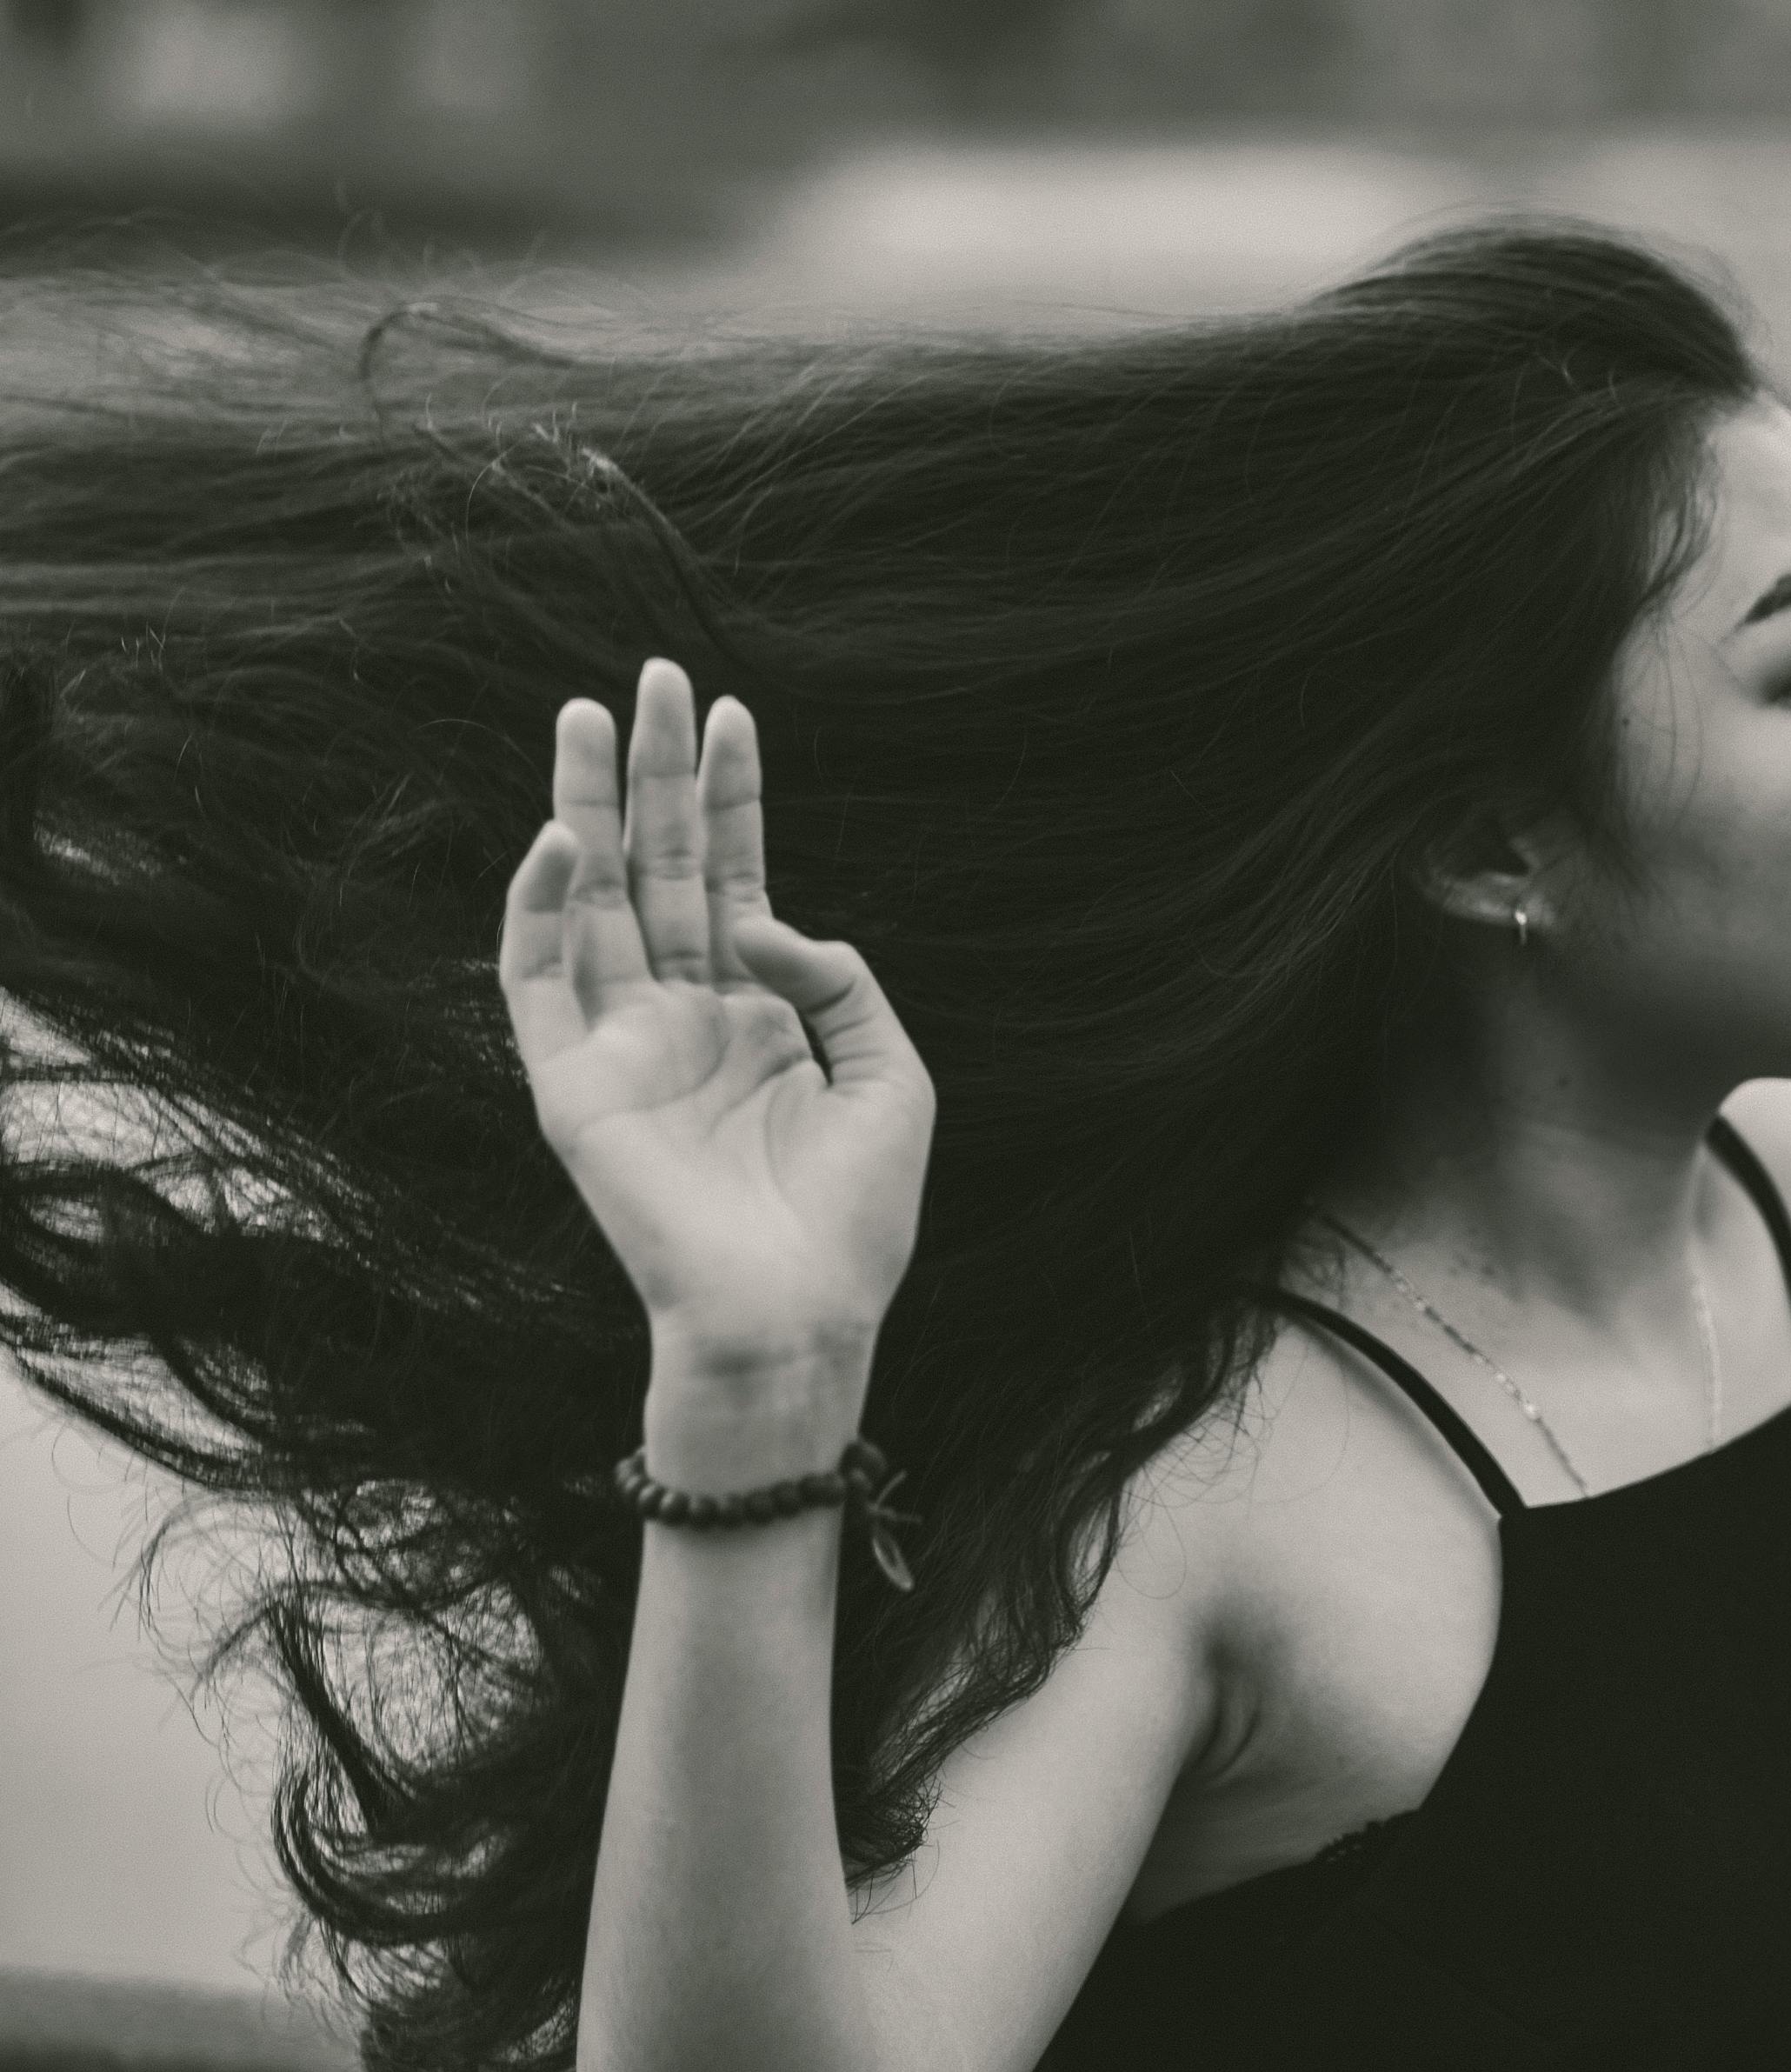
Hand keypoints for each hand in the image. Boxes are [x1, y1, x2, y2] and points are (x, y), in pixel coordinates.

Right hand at [498, 659, 933, 1401]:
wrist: (797, 1314)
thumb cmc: (853, 1216)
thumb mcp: (889, 1074)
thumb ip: (842, 980)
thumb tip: (764, 919)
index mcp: (759, 1013)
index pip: (736, 877)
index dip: (734, 797)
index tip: (732, 711)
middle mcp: (684, 1015)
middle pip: (661, 865)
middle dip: (656, 771)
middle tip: (652, 673)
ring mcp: (622, 1044)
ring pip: (590, 898)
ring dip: (582, 805)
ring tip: (584, 715)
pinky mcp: (570, 1086)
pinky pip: (536, 981)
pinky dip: (537, 908)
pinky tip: (563, 837)